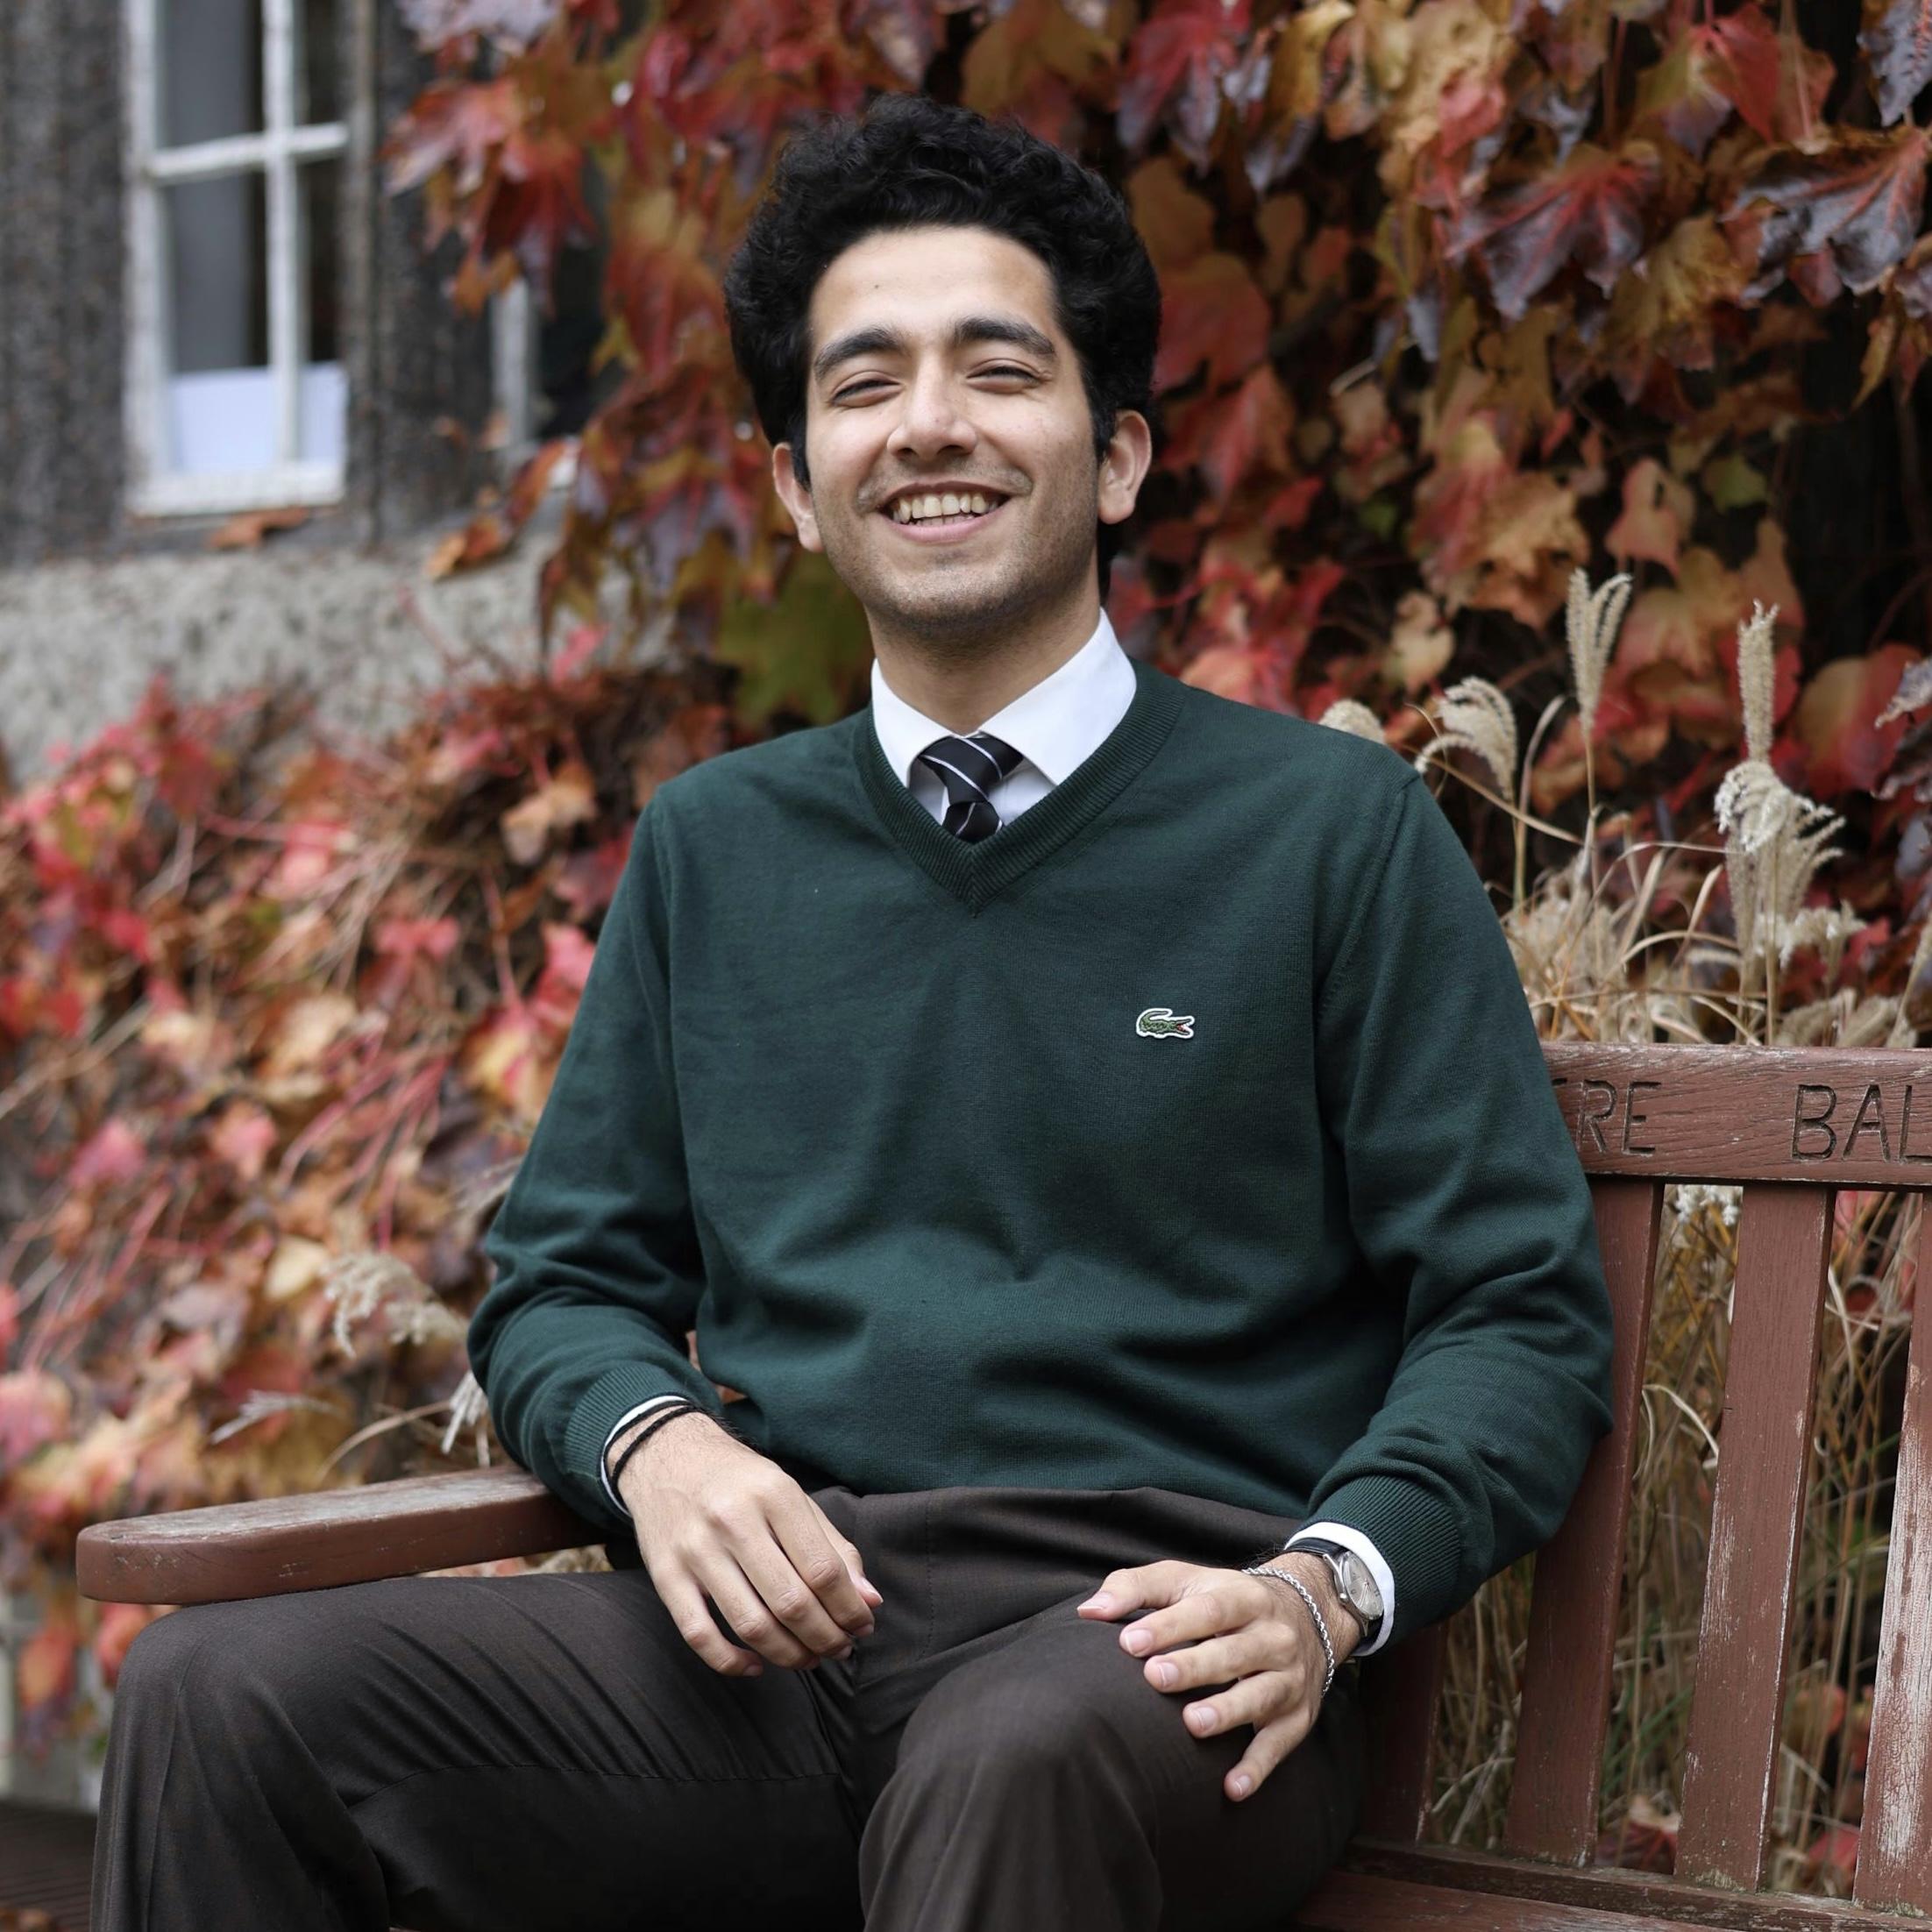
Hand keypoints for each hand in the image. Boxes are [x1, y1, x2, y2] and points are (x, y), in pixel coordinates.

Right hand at [612, 1408, 882, 1677]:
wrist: (668, 1455)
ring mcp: (695, 1550)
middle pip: (790, 1602)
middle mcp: (733, 1521)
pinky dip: (731, 1662)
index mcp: (773, 1494)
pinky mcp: (666, 1575)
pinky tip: (757, 1665)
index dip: (849, 1608)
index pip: (822, 1569)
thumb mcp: (791, 1495)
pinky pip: (699, 1635)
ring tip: (809, 1658)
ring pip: (750, 1625)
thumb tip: (869, 1602)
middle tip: (841, 1648)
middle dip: (825, 1637)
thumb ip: (834, 1547)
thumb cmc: (741, 1481)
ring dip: (788, 1655)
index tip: (863, 1625)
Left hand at [1074, 1554, 1357, 1802]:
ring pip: (1260, 1695)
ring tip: (1192, 1724)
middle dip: (1195, 1666)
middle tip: (1155, 1677)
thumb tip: (1090, 1610)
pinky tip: (1231, 1787)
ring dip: (1227, 1712)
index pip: (1207, 1610)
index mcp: (1243, 1597)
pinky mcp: (1296, 1716)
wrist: (1309, 1611)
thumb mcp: (1187, 1580)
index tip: (1129, 1642)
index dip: (1169, 1625)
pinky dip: (1258, 1767)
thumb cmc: (1225, 1599)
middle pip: (1234, 1653)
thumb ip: (1137, 1588)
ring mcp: (1288, 1678)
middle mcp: (1272, 1636)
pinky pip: (1278, 1744)